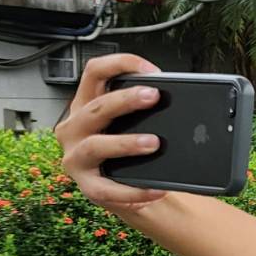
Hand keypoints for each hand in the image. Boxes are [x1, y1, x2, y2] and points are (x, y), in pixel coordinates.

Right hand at [53, 53, 168, 211]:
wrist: (129, 190)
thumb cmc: (131, 150)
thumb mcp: (132, 123)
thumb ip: (145, 109)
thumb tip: (181, 98)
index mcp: (87, 105)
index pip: (94, 72)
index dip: (121, 64)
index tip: (152, 70)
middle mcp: (75, 128)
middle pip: (95, 107)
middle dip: (124, 100)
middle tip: (153, 97)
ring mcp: (76, 157)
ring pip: (95, 145)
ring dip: (125, 143)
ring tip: (154, 143)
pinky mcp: (87, 186)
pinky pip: (107, 189)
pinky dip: (133, 190)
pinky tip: (156, 189)